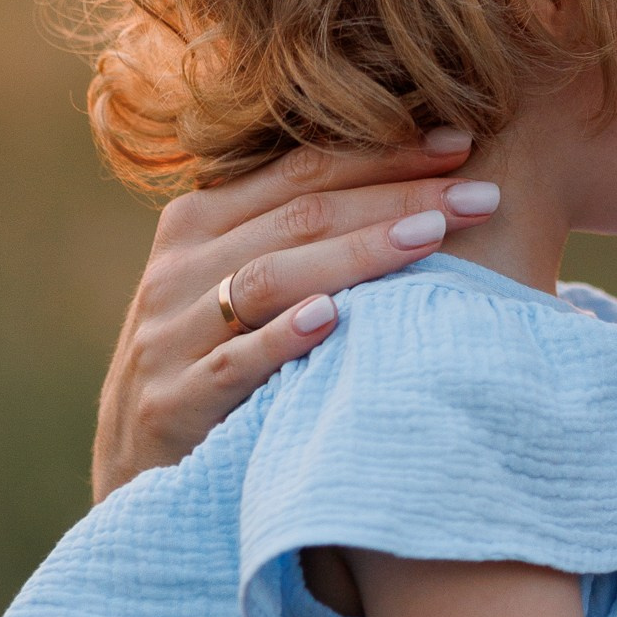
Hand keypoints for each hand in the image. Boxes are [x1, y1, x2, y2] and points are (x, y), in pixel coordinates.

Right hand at [91, 133, 500, 497]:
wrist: (135, 474)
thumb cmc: (211, 365)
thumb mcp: (232, 289)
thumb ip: (292, 236)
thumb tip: (416, 187)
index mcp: (197, 222)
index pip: (302, 169)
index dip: (384, 152)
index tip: (462, 142)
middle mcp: (176, 268)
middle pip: (301, 215)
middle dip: (398, 196)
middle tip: (481, 194)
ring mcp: (168, 337)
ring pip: (271, 276)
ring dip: (358, 252)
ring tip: (433, 236)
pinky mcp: (170, 405)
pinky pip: (233, 362)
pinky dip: (283, 338)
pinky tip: (334, 320)